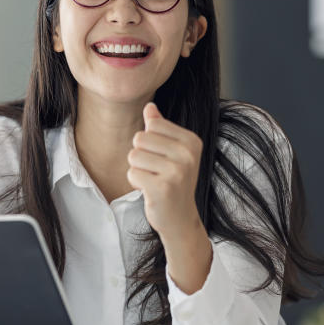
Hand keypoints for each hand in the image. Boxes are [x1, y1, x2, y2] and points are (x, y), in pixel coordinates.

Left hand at [126, 102, 203, 241]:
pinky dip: (136, 183)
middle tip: (156, 172)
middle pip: (139, 138)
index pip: (152, 124)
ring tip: (153, 181)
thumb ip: (160, 128)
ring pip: (133, 156)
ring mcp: (177, 171)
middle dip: (140, 156)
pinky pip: (132, 173)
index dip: (148, 142)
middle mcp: (188, 154)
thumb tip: (149, 106)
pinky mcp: (163, 187)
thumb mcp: (171, 152)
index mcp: (192, 141)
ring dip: (137, 170)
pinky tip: (150, 191)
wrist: (180, 218)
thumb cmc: (172, 181)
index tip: (162, 158)